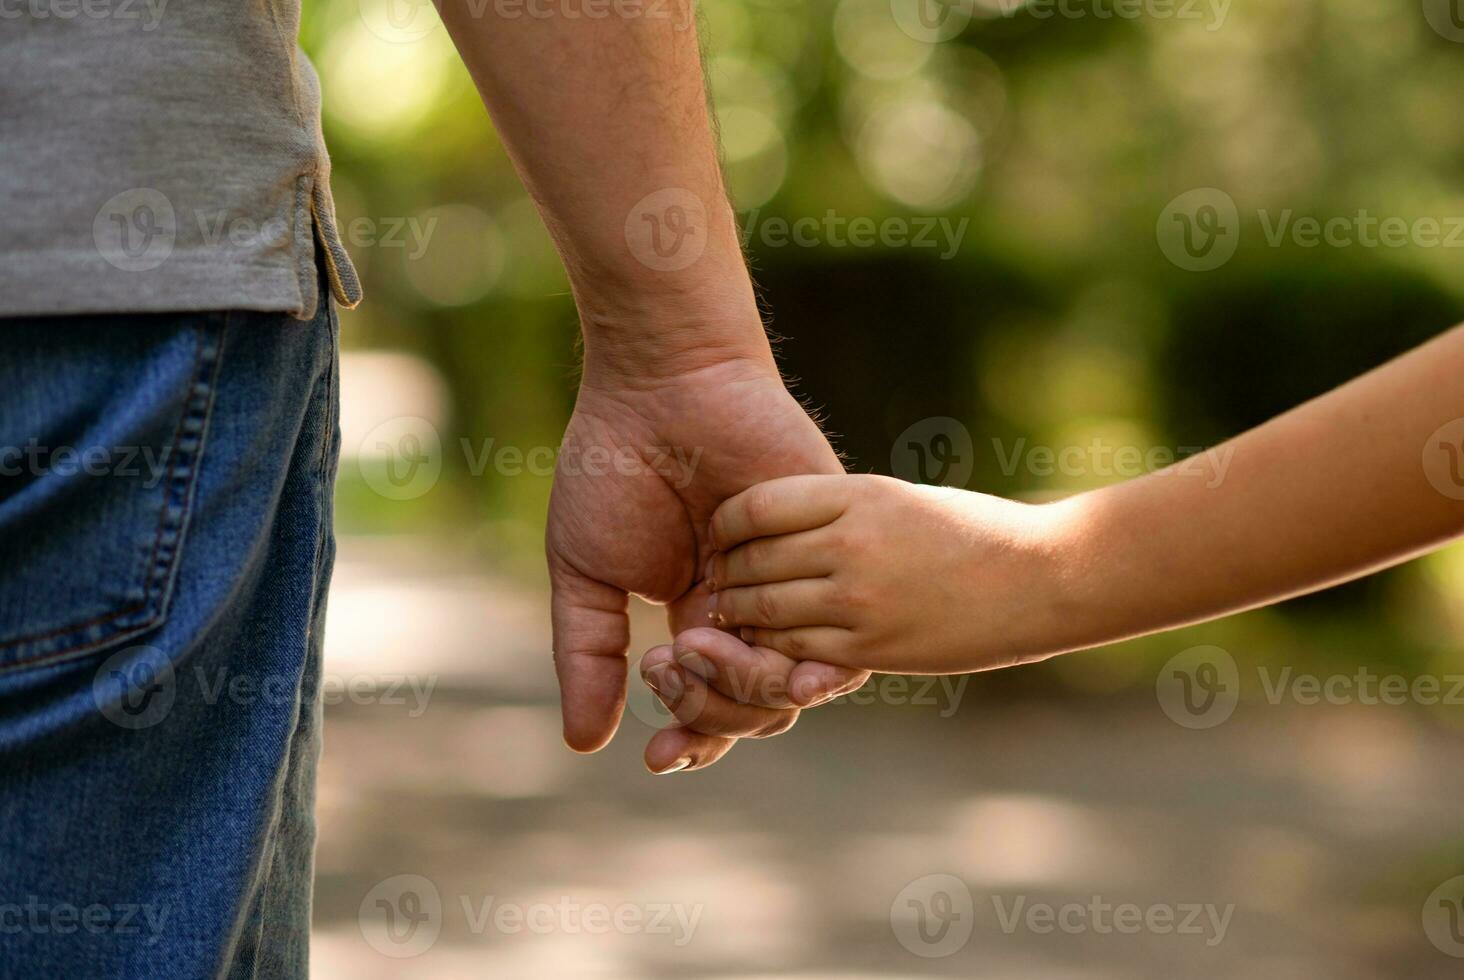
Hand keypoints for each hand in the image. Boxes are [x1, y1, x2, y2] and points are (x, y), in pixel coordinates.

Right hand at [546, 354, 867, 771]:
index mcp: (701, 617)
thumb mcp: (585, 573)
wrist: (661, 386)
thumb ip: (588, 656)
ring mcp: (796, 577)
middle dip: (711, 708)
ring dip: (745, 686)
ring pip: (796, 678)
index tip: (660, 759)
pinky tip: (782, 666)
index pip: (713, 701)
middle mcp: (755, 606)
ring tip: (691, 645)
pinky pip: (839, 630)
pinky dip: (809, 663)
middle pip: (758, 704)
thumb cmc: (613, 469)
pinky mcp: (832, 545)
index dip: (693, 738)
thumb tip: (585, 745)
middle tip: (664, 666)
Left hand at [705, 474, 1078, 673]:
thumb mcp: (895, 498)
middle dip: (724, 574)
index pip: (754, 508)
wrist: (1039, 577)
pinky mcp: (870, 649)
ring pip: (764, 611)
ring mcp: (858, 601)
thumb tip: (767, 523)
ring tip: (732, 613)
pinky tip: (770, 641)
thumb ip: (833, 508)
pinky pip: (795, 650)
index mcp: (855, 496)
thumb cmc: (967, 530)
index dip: (726, 525)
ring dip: (739, 615)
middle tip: (714, 581)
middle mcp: (850, 545)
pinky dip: (772, 647)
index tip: (722, 534)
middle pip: (752, 561)